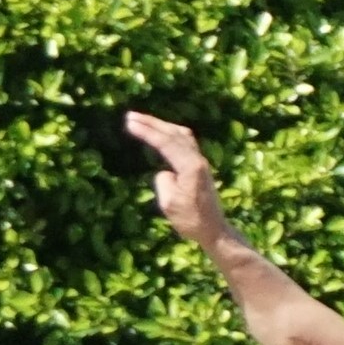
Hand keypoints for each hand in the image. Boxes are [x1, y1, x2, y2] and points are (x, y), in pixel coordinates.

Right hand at [125, 112, 227, 247]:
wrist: (213, 228)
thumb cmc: (190, 219)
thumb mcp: (169, 204)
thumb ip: (164, 182)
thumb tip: (166, 172)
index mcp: (190, 166)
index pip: (166, 142)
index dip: (147, 132)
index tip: (130, 124)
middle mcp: (197, 159)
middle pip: (174, 133)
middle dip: (152, 123)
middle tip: (131, 116)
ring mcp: (200, 161)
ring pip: (181, 135)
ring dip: (162, 125)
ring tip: (144, 121)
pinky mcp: (200, 165)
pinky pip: (185, 142)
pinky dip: (171, 133)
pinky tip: (163, 133)